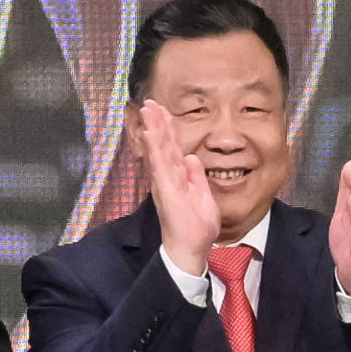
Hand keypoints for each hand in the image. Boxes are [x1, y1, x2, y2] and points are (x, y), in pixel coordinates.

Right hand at [137, 104, 223, 273]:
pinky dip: (155, 148)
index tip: (163, 110)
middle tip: (150, 102)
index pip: (172, 148)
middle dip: (157, 122)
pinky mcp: (166, 190)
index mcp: (177, 177)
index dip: (167, 128)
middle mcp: (168, 177)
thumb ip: (196, 176)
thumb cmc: (196, 227)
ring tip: (148, 109)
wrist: (191, 249)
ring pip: (158, 150)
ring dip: (153, 129)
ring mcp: (165, 183)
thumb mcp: (202, 195)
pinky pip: (160, 166)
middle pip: (162, 144)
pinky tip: (151, 133)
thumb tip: (193, 157)